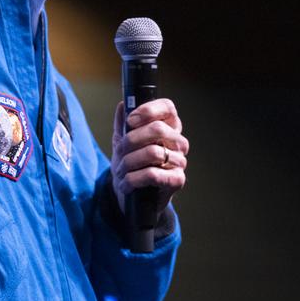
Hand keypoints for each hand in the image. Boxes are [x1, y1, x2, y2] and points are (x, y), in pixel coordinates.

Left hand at [111, 98, 188, 221]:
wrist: (133, 195)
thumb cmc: (132, 164)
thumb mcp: (123, 142)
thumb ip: (123, 124)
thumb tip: (123, 105)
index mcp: (168, 127)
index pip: (168, 108)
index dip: (148, 111)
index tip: (130, 121)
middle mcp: (178, 142)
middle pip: (158, 129)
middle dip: (131, 140)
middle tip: (119, 151)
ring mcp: (180, 161)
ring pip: (153, 152)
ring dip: (129, 162)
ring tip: (120, 170)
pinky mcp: (177, 180)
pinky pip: (154, 174)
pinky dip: (134, 179)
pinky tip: (126, 184)